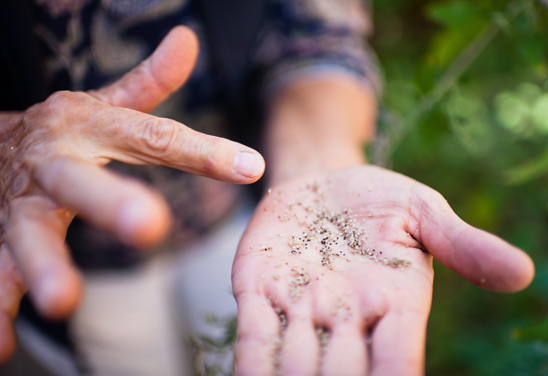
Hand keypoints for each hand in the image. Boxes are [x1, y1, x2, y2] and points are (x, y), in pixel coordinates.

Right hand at [0, 26, 264, 361]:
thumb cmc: (63, 131)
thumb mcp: (103, 103)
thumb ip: (149, 83)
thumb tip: (188, 39)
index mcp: (89, 128)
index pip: (156, 138)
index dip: (205, 153)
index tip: (251, 167)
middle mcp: (55, 165)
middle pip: (82, 183)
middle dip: (113, 204)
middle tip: (150, 226)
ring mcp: (19, 205)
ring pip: (28, 236)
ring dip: (43, 268)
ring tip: (61, 303)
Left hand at [232, 165, 533, 375]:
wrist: (324, 180)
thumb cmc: (381, 200)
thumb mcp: (424, 213)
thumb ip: (461, 245)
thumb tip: (522, 273)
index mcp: (393, 305)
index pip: (397, 360)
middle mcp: (345, 317)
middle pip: (343, 372)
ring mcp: (298, 306)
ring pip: (295, 362)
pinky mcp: (259, 289)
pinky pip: (255, 334)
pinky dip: (251, 361)